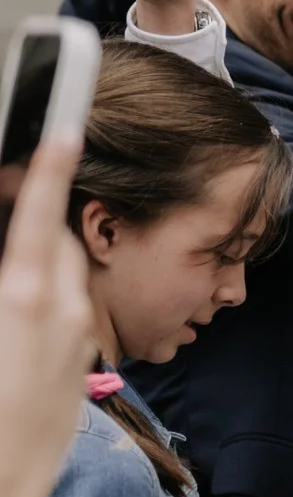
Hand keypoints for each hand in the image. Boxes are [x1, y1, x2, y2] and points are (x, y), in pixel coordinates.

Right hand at [0, 138, 95, 496]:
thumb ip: (3, 281)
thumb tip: (12, 266)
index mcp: (25, 297)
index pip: (42, 214)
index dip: (51, 168)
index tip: (62, 128)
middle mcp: (65, 313)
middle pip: (53, 239)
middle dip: (32, 215)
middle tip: (6, 195)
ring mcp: (79, 342)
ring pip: (63, 276)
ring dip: (37, 259)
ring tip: (6, 270)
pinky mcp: (81, 368)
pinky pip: (67, 314)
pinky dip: (44, 298)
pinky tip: (13, 315)